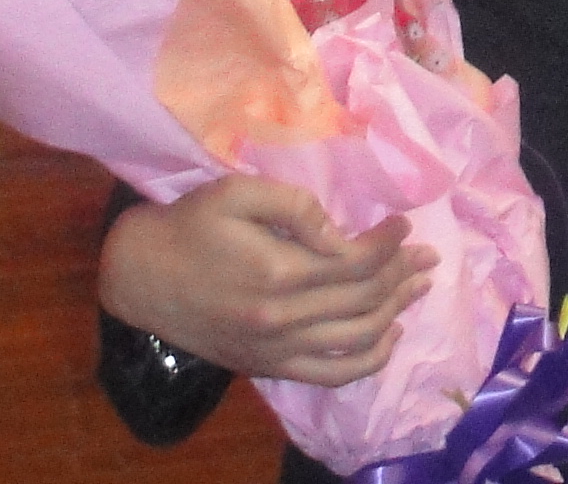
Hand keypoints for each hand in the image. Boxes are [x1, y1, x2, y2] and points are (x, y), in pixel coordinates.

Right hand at [97, 177, 431, 385]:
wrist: (140, 277)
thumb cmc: (190, 224)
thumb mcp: (236, 193)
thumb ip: (295, 207)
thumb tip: (341, 231)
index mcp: (277, 271)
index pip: (356, 262)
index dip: (389, 242)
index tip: (404, 223)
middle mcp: (282, 318)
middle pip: (365, 299)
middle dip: (403, 273)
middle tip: (427, 254)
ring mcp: (276, 349)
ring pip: (357, 338)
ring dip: (396, 311)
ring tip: (419, 286)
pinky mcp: (269, 366)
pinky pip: (331, 375)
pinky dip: (368, 361)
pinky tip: (390, 337)